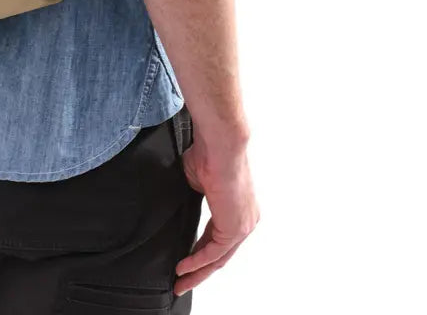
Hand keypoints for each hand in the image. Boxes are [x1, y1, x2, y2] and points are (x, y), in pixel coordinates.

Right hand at [174, 134, 258, 295]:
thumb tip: (181, 205)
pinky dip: (197, 262)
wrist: (220, 143)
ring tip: (180, 282)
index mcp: (237, 207)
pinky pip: (215, 253)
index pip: (218, 238)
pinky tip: (184, 267)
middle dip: (199, 271)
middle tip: (182, 283)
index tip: (185, 262)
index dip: (200, 252)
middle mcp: (246, 220)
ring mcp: (243, 225)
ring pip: (219, 258)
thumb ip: (193, 198)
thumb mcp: (196, 180)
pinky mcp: (236, 228)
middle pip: (221, 255)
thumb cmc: (208, 153)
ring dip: (197, 272)